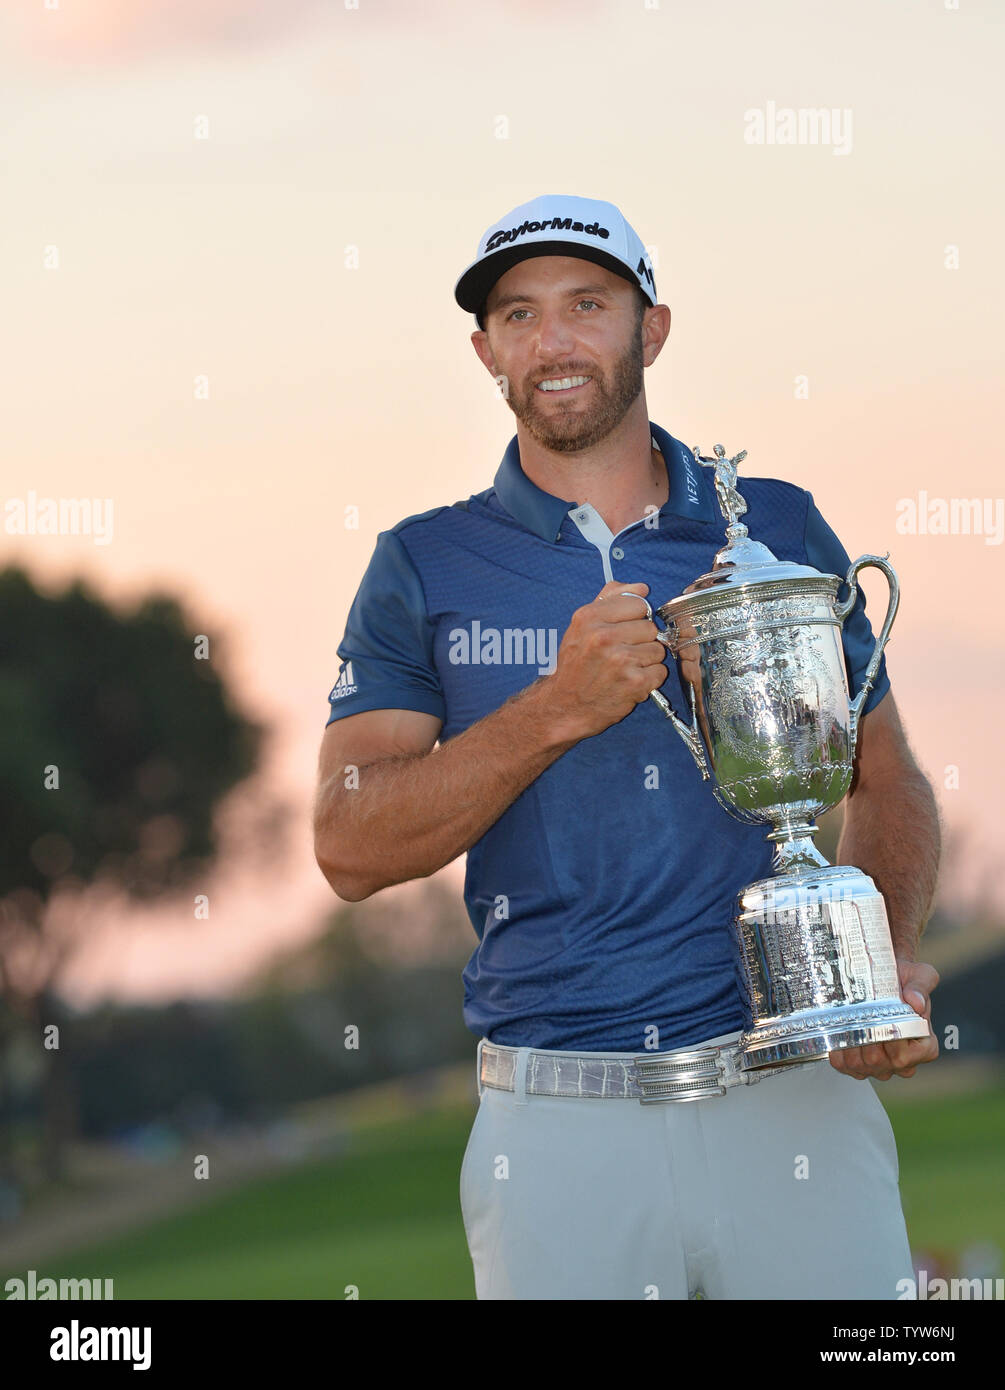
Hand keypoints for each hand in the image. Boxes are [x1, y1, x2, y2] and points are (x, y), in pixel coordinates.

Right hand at [541, 581, 667, 741]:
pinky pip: (660, 672)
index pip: (638, 603)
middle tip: (622, 654)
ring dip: (646, 661)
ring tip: (625, 669)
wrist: (565, 706)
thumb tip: (641, 588)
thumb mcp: (582, 626)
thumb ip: (610, 600)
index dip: (635, 618)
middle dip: (641, 641)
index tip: (623, 630)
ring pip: (658, 650)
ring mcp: (620, 660)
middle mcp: (603, 636)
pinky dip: (649, 679)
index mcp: (589, 617)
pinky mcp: (634, 683)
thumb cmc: (576, 665)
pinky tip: (630, 682)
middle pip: (650, 628)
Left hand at [828, 958, 939, 1079]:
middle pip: (878, 1062)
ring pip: (860, 1066)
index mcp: (925, 1047)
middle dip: (863, 1040)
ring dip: (848, 1045)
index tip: (877, 1020)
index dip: (886, 1040)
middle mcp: (905, 1062)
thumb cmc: (904, 980)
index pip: (903, 1056)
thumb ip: (921, 986)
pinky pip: (845, 1067)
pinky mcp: (861, 1067)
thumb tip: (916, 1001)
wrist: (882, 976)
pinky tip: (837, 1035)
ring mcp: (882, 1067)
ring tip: (844, 1024)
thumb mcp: (920, 975)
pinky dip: (838, 1053)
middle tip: (855, 1018)